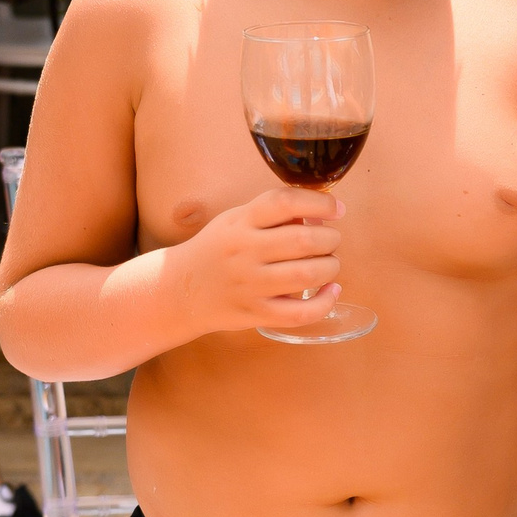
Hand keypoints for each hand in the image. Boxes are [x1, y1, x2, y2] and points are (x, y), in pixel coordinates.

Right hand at [167, 188, 345, 335]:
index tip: (337, 209)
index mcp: (241, 221)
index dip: (320, 203)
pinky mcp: (255, 313)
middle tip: (331, 241)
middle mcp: (244, 251)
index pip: (285, 202)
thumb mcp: (236, 220)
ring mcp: (249, 284)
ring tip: (329, 265)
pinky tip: (331, 292)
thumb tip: (321, 215)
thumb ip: (273, 215)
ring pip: (307, 275)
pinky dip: (325, 303)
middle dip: (330, 239)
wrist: (180, 289)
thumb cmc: (218, 250)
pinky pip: (300, 313)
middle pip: (304, 240)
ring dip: (331, 267)